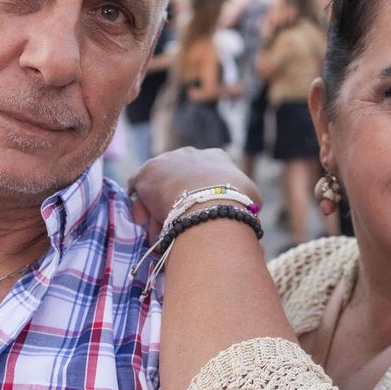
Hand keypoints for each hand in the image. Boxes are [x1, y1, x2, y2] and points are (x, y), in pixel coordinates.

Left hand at [128, 148, 259, 240]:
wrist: (211, 203)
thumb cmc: (236, 204)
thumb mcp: (251, 200)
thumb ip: (243, 202)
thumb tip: (249, 215)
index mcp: (215, 157)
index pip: (204, 176)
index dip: (200, 199)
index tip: (197, 217)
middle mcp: (189, 154)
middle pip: (179, 184)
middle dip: (177, 206)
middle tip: (178, 230)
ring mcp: (166, 161)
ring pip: (159, 189)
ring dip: (159, 212)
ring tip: (162, 235)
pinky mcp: (146, 173)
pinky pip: (139, 192)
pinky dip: (141, 209)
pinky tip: (146, 225)